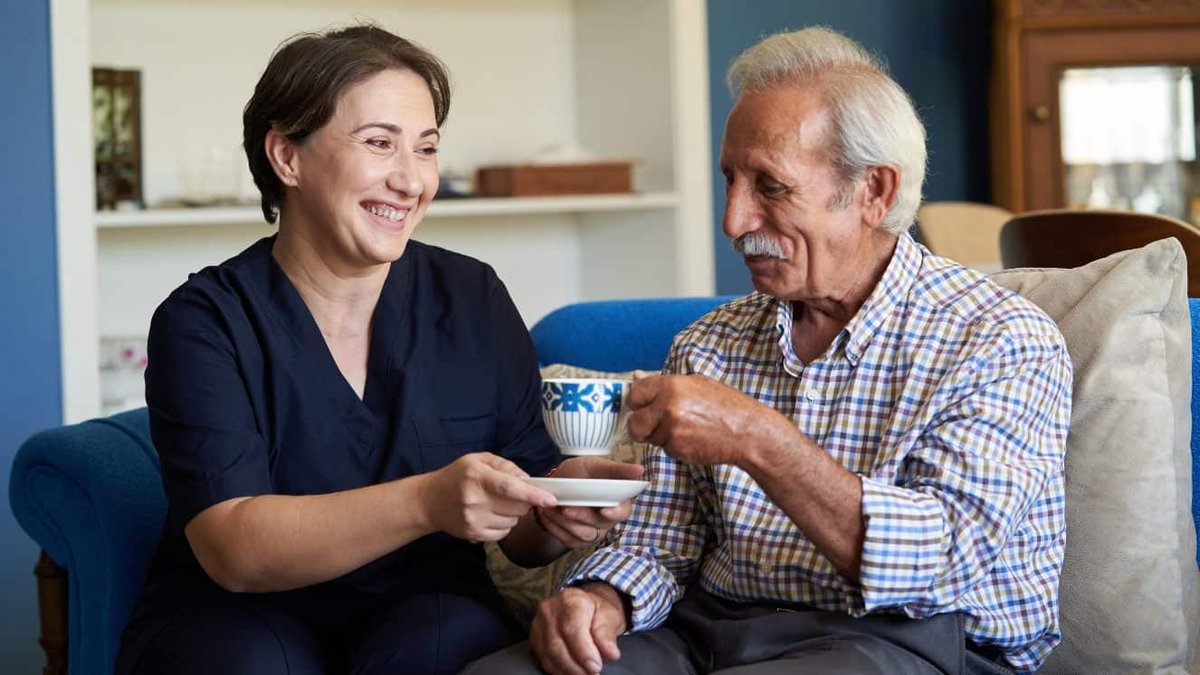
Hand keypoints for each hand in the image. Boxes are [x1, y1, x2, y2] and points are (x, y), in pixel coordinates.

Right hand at [422, 453, 555, 542]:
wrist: (429, 501)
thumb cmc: (457, 476)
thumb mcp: (479, 460)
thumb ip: (506, 467)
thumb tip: (529, 480)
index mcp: (477, 477)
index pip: (510, 488)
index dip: (533, 495)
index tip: (550, 499)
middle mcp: (474, 500)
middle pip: (516, 507)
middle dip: (524, 501)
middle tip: (515, 494)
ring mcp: (473, 520)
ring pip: (512, 522)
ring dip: (513, 514)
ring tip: (497, 504)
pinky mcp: (473, 535)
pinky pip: (503, 534)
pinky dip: (504, 525)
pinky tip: (492, 515)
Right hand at [531, 583, 626, 674]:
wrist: (584, 607)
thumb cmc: (597, 611)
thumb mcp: (609, 617)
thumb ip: (607, 635)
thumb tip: (611, 653)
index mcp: (570, 600)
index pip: (572, 629)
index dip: (583, 651)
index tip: (596, 667)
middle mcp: (550, 610)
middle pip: (557, 644)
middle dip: (576, 666)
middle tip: (593, 674)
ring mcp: (539, 624)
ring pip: (549, 655)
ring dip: (568, 671)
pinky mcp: (535, 639)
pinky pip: (544, 660)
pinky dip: (559, 670)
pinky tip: (572, 673)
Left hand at [535, 457, 643, 547]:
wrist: (557, 484)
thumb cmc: (581, 473)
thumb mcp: (597, 466)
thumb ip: (617, 470)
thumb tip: (640, 470)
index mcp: (617, 502)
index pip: (623, 512)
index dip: (615, 513)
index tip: (604, 510)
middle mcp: (607, 520)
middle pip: (600, 525)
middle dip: (582, 516)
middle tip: (566, 508)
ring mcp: (593, 532)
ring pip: (584, 535)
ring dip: (566, 523)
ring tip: (551, 509)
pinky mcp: (576, 540)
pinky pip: (567, 540)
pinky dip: (555, 527)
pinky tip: (547, 515)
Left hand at [626, 373, 787, 466]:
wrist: (746, 431)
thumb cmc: (725, 406)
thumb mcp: (696, 384)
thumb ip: (663, 383)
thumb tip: (636, 377)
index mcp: (671, 385)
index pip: (635, 393)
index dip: (636, 402)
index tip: (642, 406)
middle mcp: (668, 406)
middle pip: (634, 423)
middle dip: (642, 426)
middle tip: (656, 425)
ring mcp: (672, 429)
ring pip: (650, 438)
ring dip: (661, 437)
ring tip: (685, 429)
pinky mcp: (678, 449)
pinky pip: (665, 449)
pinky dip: (675, 447)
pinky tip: (693, 439)